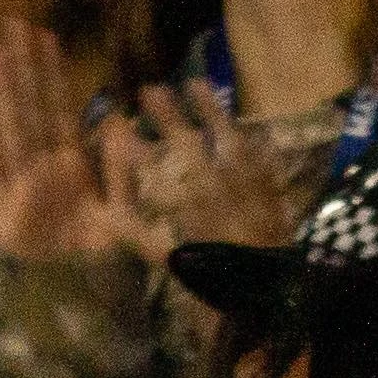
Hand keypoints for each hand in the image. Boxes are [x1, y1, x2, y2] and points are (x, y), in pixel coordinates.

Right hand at [0, 18, 130, 260]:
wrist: (81, 305)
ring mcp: (21, 188)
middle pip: (31, 109)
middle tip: (11, 23)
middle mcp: (43, 169)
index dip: (53, 73)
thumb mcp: (125, 215)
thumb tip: (115, 121)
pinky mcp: (3, 216)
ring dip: (2, 94)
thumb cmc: (103, 260)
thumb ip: (121, 172)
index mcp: (72, 166)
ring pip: (11, 131)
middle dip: (22, 68)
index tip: (46, 35)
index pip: (60, 109)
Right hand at [94, 78, 302, 274]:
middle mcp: (215, 188)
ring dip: (210, 111)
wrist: (272, 294)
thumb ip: (140, 236)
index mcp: (186, 208)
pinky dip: (252, 139)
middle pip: (188, 145)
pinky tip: (246, 125)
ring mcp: (247, 185)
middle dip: (168, 115)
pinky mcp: (271, 191)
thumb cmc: (216, 283)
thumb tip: (106, 214)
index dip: (132, 145)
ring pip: (226, 140)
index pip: (152, 168)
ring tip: (195, 84)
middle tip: (150, 89)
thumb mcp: (171, 264)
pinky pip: (260, 157)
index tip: (114, 122)